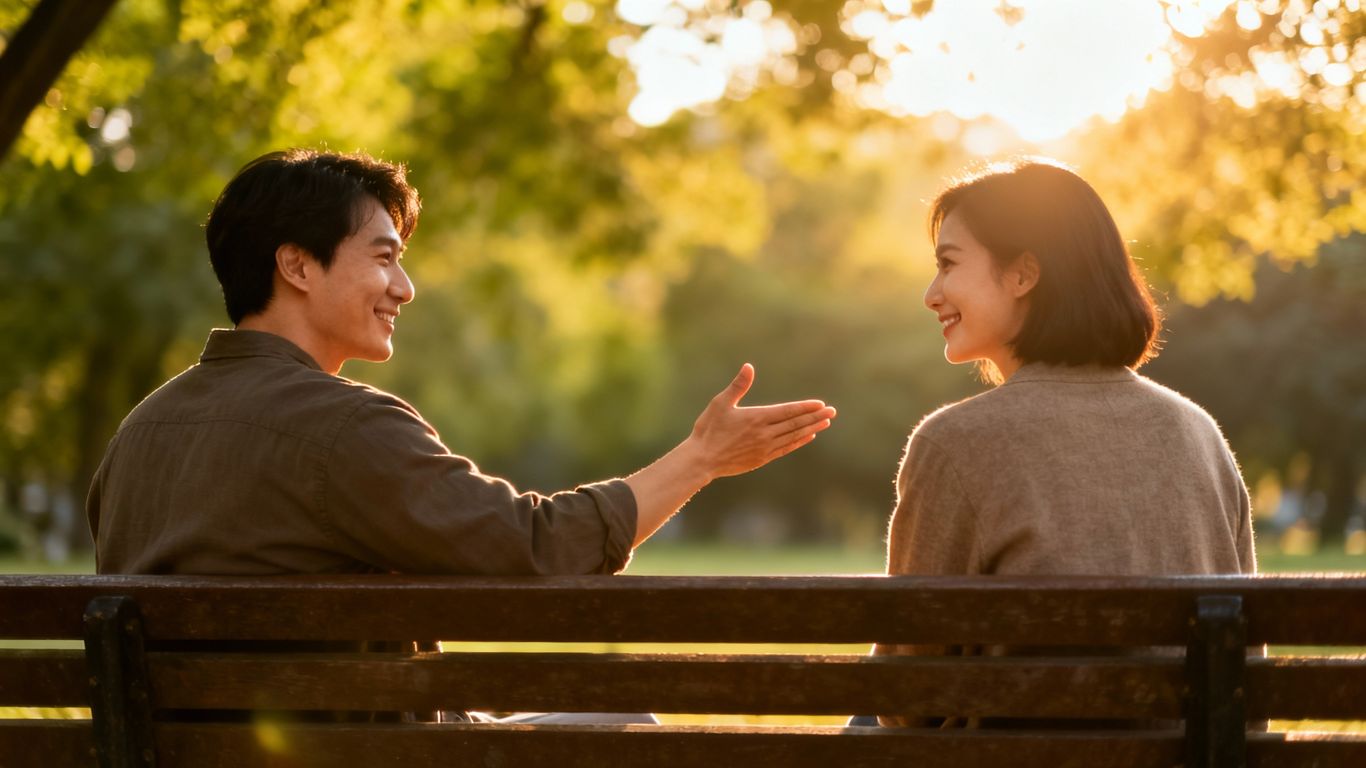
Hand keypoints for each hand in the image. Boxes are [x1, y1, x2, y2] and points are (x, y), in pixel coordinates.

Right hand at [686, 363, 835, 480]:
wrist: (702, 459)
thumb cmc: (709, 429)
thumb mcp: (721, 403)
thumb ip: (738, 386)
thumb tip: (749, 366)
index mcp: (757, 417)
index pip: (788, 411)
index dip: (806, 407)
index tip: (821, 404)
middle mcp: (765, 433)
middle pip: (795, 423)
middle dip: (815, 417)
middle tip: (832, 412)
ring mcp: (765, 448)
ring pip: (794, 436)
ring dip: (811, 428)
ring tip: (825, 422)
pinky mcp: (762, 458)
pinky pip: (786, 448)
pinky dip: (799, 441)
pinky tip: (808, 436)